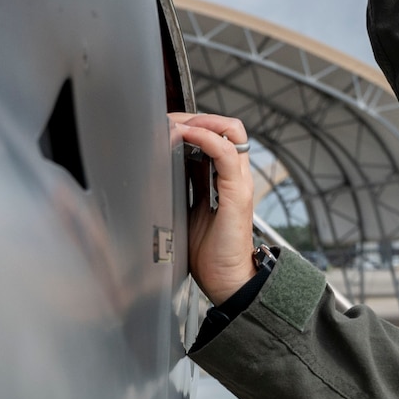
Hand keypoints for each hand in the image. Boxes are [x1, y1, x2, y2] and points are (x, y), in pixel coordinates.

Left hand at [170, 112, 256, 303]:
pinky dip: (205, 138)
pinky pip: (226, 153)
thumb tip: (160, 171)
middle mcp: (235, 176)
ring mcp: (239, 182)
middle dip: (195, 117)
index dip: (193, 125)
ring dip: (199, 121)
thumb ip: (183, 188)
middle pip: (224, 127)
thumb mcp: (187, 211)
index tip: (165, 128)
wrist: (226, 281)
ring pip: (230, 131)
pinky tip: (185, 136)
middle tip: (167, 122)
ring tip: (173, 125)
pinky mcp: (238, 193)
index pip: (216, 136)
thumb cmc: (208, 254)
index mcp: (224, 180)